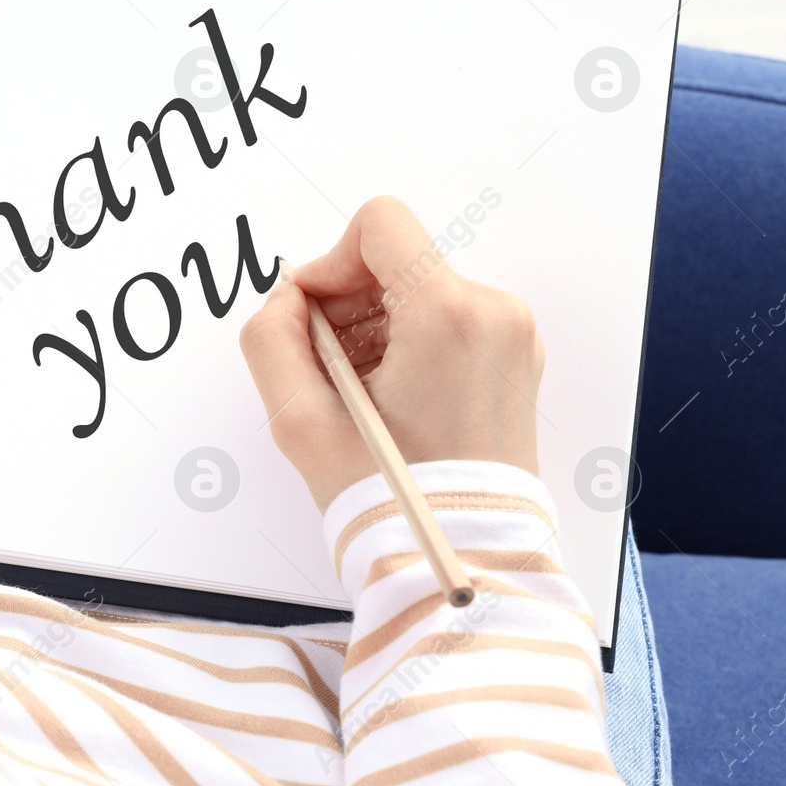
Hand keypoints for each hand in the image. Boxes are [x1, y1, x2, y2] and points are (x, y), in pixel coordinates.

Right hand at [239, 196, 544, 511]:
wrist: (466, 560)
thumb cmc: (393, 500)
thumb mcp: (300, 420)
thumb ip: (271, 338)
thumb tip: (288, 299)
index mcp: (450, 314)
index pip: (380, 225)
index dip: (329, 263)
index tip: (312, 315)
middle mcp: (494, 313)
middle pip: (397, 260)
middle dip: (347, 306)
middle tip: (327, 373)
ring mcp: (512, 336)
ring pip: (419, 292)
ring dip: (374, 330)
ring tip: (359, 397)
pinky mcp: (514, 359)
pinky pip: (447, 321)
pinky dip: (407, 346)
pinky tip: (389, 400)